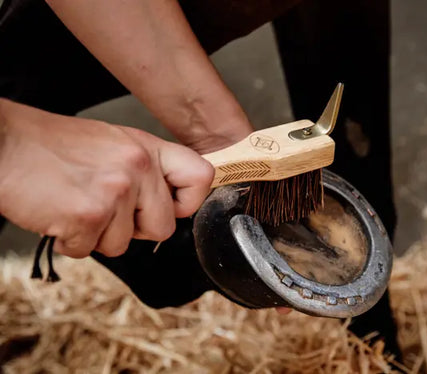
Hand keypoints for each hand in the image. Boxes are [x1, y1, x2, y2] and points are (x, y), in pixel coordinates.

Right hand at [0, 99, 213, 257]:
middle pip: (163, 228)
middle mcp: (139, 167)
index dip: (189, 202)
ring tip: (75, 205)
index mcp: (148, 148)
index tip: (171, 207)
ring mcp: (115, 191)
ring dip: (97, 235)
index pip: (201, 177)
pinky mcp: (89, 215)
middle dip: (133, 229)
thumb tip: (167, 204)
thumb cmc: (52, 146)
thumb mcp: (113, 144)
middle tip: (104, 209)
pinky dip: (70, 241)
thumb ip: (145, 171)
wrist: (5, 144)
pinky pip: (89, 250)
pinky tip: (58, 214)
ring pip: (123, 245)